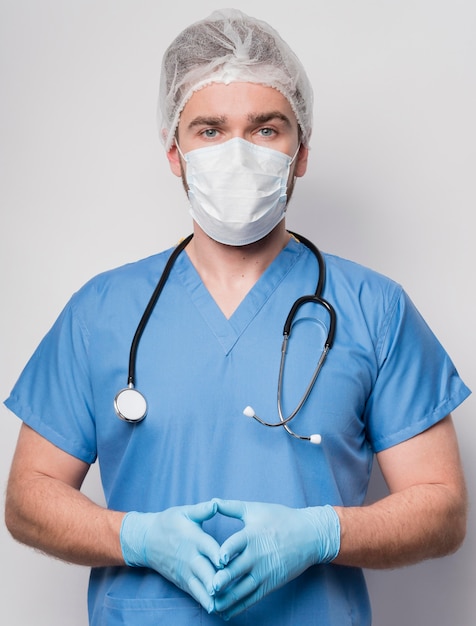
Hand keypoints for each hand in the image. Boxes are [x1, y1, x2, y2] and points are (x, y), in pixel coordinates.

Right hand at [120, 501, 220, 613]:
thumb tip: (216, 503)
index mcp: (194, 538)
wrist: (147, 540)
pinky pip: (194, 593)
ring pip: (199, 587)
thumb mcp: (184, 512)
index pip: (207, 547)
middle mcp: (190, 557)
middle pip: (204, 571)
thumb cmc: (169, 523)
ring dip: (209, 596)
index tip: (226, 561)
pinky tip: (216, 609)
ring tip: (221, 605)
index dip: (217, 554)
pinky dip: (204, 601)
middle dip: (215, 581)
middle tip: (226, 588)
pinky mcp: (183, 581)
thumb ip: (202, 510)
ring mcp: (185, 572)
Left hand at [212, 499, 340, 618]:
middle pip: (236, 571)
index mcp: (251, 535)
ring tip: (211, 605)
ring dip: (226, 599)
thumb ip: (231, 507)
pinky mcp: (270, 584)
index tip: (216, 559)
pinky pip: (252, 599)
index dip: (224, 553)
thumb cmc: (281, 518)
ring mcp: (264, 572)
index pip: (235, 545)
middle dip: (221, 581)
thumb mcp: (255, 509)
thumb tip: (211, 501)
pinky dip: (238, 607)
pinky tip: (226, 612)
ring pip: (242, 590)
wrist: (309, 535)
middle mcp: (256, 555)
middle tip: (209, 588)